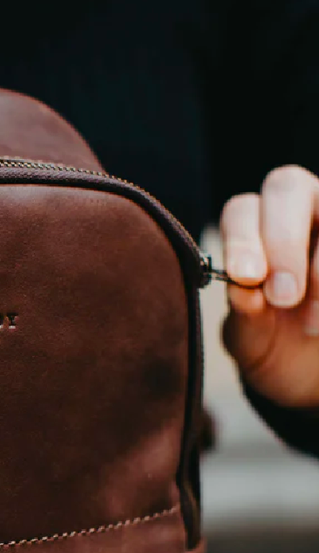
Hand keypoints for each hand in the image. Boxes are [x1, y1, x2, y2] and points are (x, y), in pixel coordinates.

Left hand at [221, 164, 318, 408]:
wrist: (315, 364)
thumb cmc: (277, 342)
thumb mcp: (254, 337)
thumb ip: (246, 314)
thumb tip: (244, 289)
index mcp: (252, 227)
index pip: (241, 211)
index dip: (242, 239)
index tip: (246, 278)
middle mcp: (297, 206)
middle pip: (288, 187)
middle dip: (284, 242)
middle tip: (284, 297)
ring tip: (312, 324)